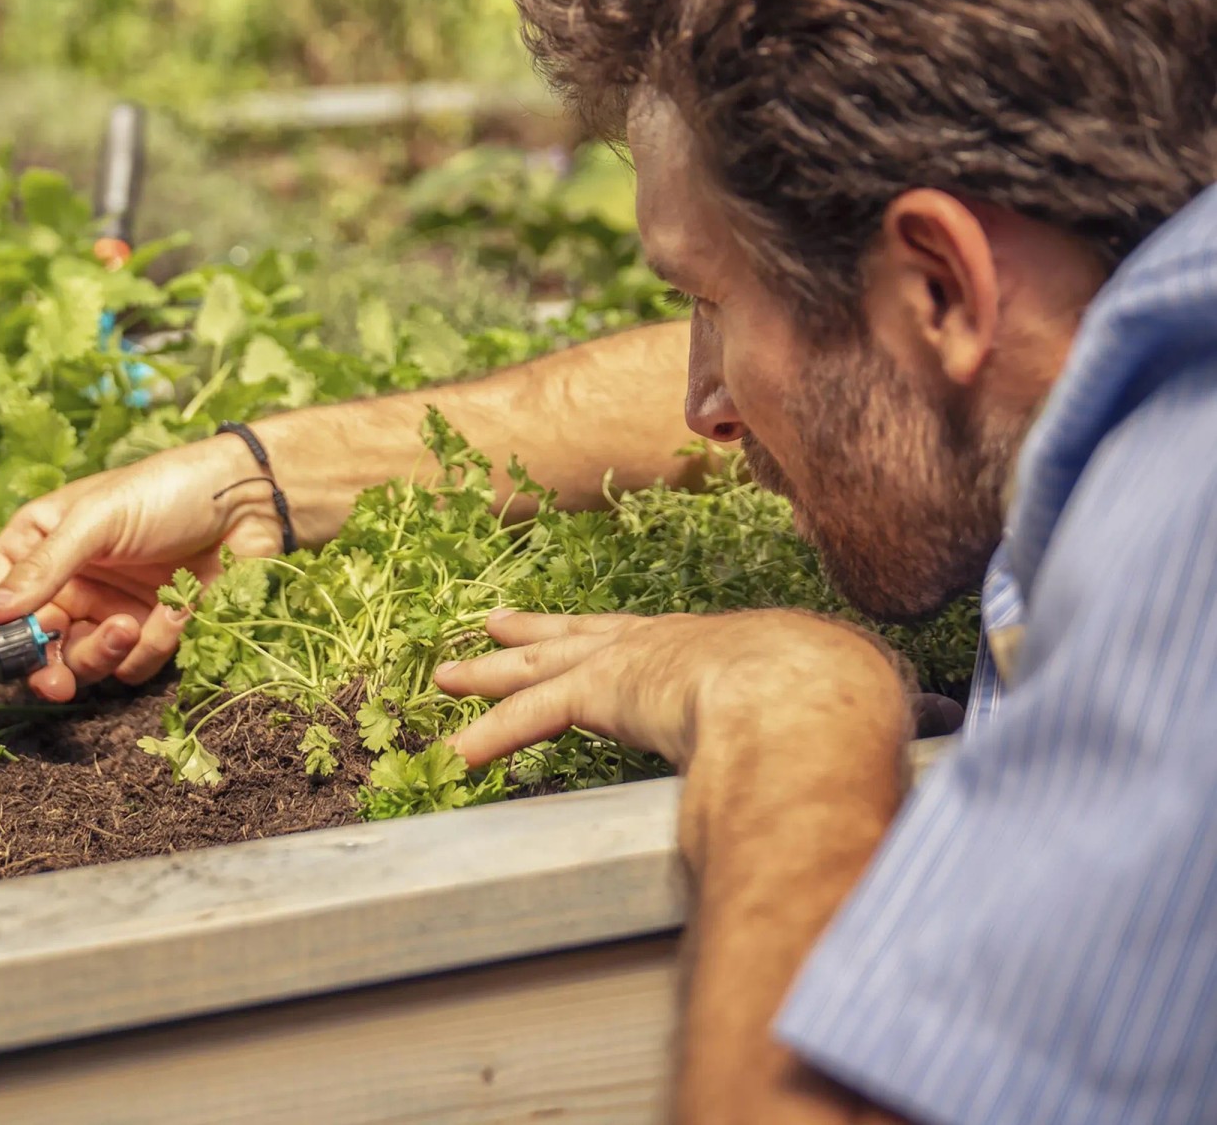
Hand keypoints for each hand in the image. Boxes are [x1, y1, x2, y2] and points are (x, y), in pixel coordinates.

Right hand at [0, 433, 284, 701]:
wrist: (251, 501)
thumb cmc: (169, 490)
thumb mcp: (98, 518)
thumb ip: (44, 567)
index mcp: (41, 542)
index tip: (4, 648)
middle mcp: (69, 580)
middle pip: (34, 646)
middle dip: (44, 666)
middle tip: (54, 683)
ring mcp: (109, 607)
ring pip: (82, 663)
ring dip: (99, 654)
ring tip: (127, 626)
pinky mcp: (152, 630)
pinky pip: (134, 664)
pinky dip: (152, 644)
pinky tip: (175, 609)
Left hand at [435, 608, 906, 768]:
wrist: (811, 691)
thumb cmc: (843, 694)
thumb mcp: (866, 696)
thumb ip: (883, 710)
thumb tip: (939, 718)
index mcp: (716, 646)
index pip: (655, 641)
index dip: (621, 639)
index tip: (598, 637)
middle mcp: (663, 643)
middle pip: (583, 636)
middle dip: (534, 635)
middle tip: (492, 626)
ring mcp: (629, 662)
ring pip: (540, 668)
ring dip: (489, 677)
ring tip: (442, 676)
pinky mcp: (606, 691)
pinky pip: (534, 718)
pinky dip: (495, 735)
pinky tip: (457, 754)